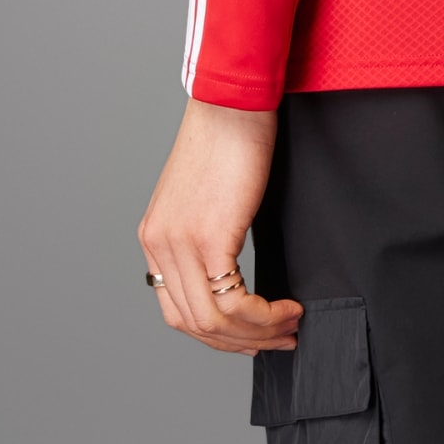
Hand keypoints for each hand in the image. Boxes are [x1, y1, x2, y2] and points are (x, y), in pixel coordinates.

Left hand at [138, 99, 302, 354]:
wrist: (234, 101)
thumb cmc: (229, 138)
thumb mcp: (205, 197)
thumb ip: (207, 236)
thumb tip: (233, 278)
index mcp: (154, 237)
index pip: (177, 311)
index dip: (219, 335)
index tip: (254, 334)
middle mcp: (159, 245)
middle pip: (195, 324)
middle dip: (242, 342)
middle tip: (280, 338)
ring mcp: (179, 243)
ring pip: (214, 322)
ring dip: (258, 334)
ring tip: (290, 325)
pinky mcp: (208, 238)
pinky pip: (234, 303)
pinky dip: (264, 316)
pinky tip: (286, 307)